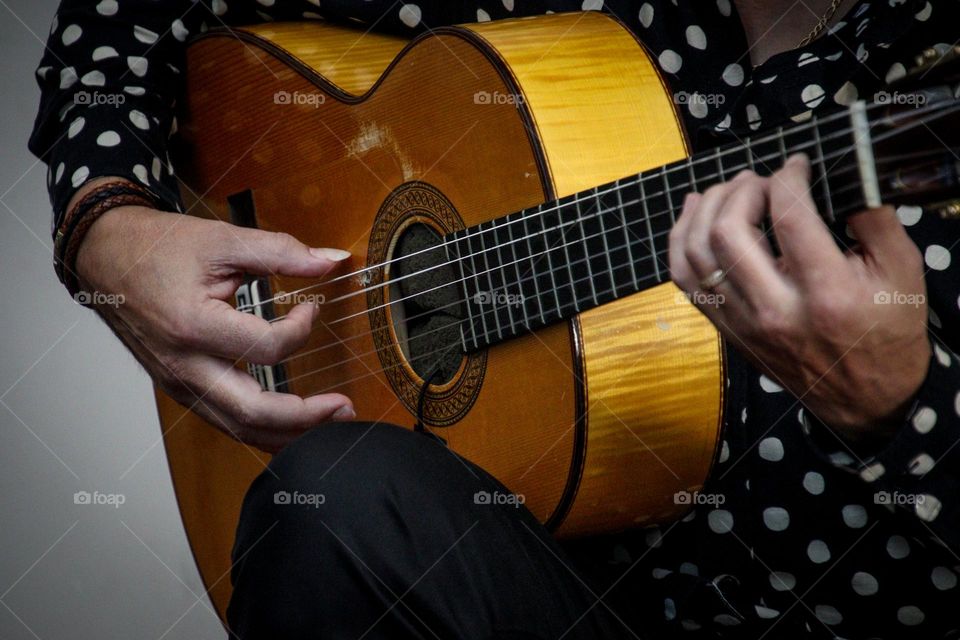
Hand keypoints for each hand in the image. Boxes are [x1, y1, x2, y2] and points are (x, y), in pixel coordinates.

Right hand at [73, 184, 354, 452]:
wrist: (106, 259)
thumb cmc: (158, 249)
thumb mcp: (222, 240)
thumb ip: (280, 251)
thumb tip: (330, 260)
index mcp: (192, 327)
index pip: (266, 349)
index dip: (302, 330)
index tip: (313, 306)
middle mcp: (183, 366)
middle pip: (252, 413)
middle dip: (305, 418)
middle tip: (344, 409)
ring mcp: (179, 384)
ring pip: (238, 428)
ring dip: (288, 433)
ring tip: (329, 424)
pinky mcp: (181, 389)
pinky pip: (225, 422)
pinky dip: (262, 430)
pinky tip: (291, 427)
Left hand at [669, 154, 929, 442]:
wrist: (865, 398)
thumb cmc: (886, 331)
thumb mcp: (903, 272)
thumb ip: (873, 218)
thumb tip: (837, 177)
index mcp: (827, 294)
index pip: (789, 217)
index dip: (787, 178)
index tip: (795, 166)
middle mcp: (777, 310)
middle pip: (728, 232)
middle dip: (739, 190)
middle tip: (759, 180)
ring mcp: (744, 322)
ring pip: (695, 253)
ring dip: (704, 209)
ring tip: (728, 190)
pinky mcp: (726, 328)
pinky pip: (685, 279)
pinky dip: (681, 240)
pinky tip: (695, 214)